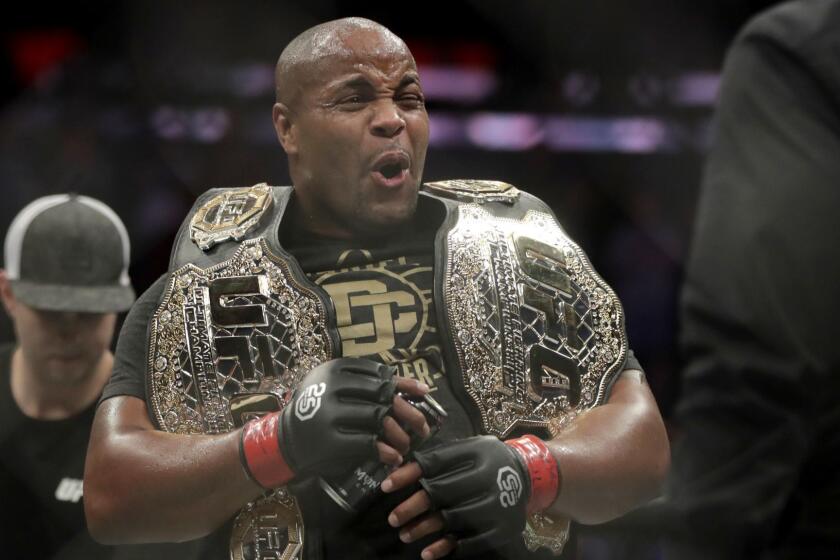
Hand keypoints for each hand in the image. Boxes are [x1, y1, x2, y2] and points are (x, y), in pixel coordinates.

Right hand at [240, 357, 429, 487]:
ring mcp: (329, 414)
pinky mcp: (329, 440)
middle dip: (409, 413)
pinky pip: (367, 444)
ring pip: (379, 420)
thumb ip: (368, 384)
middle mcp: (332, 387)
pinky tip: (394, 458)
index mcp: (335, 370)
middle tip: (423, 427)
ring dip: (400, 436)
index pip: (380, 374)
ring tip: (408, 445)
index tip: (425, 393)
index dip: (406, 384)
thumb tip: (418, 387)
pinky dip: (386, 452)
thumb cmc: (318, 411)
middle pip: (384, 396)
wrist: (284, 439)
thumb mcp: (336, 388)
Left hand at [382, 435, 531, 558]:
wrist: (526, 475)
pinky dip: (446, 548)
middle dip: (412, 506)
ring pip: (452, 519)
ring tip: (405, 534)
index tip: (386, 486)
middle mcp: (488, 476)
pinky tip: (428, 552)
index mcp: (477, 452)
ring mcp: (497, 504)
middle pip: (442, 492)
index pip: (436, 462)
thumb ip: (440, 457)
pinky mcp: (502, 527)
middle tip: (392, 518)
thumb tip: (400, 471)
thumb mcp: (468, 448)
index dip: (408, 474)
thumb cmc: (486, 460)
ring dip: (424, 529)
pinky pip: (469, 542)